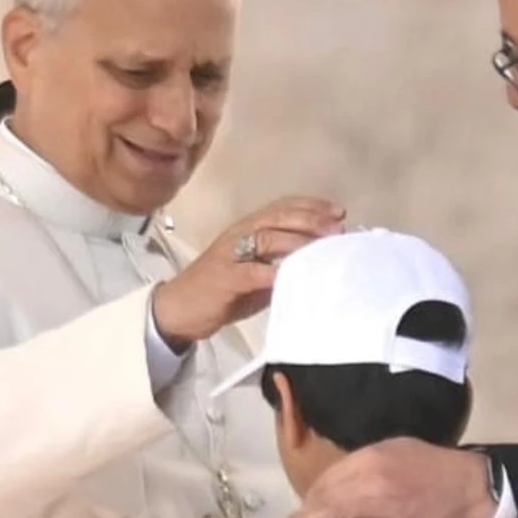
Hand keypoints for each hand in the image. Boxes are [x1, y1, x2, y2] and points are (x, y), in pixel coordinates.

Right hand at [151, 197, 345, 347]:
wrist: (178, 310)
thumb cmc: (221, 293)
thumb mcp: (257, 277)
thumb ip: (282, 267)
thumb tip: (318, 264)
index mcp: (247, 230)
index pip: (282, 208)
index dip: (311, 206)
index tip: (339, 212)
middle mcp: (239, 234)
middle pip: (278, 216)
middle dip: (311, 219)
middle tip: (337, 228)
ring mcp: (230, 254)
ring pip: (267, 237)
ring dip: (298, 240)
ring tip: (323, 246)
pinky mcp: (224, 277)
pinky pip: (252, 271)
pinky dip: (274, 272)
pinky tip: (293, 276)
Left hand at [271, 439, 495, 517]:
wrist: (473, 486)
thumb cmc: (437, 465)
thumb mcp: (400, 448)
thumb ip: (370, 459)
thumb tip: (344, 476)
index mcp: (373, 456)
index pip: (330, 475)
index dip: (312, 492)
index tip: (303, 504)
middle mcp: (372, 477)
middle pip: (327, 495)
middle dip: (304, 510)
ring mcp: (384, 503)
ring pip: (337, 513)